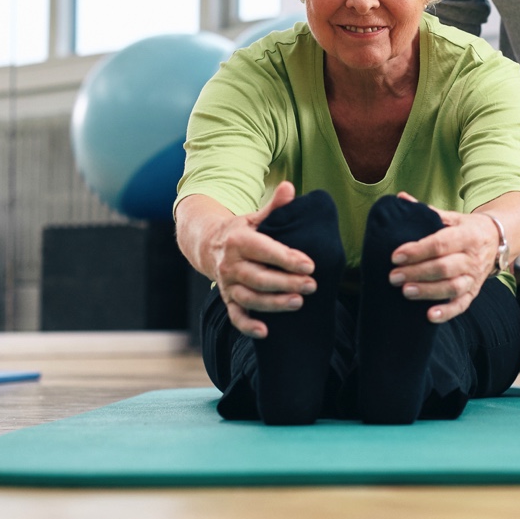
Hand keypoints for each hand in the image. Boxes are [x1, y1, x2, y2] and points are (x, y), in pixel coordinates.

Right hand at [205, 181, 318, 338]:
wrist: (208, 244)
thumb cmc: (241, 231)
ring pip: (249, 298)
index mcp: (239, 241)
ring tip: (298, 303)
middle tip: (312, 285)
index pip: (265, 250)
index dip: (286, 258)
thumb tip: (289, 186)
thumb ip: (274, 207)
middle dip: (285, 283)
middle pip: (259, 277)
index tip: (310, 264)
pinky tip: (265, 332)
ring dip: (273, 304)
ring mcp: (228, 284)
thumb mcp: (255, 217)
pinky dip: (247, 326)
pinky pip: (235, 316)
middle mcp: (231, 264)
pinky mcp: (227, 299)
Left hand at [386, 192, 499, 322]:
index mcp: (466, 235)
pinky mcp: (474, 291)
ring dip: (428, 291)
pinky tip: (429, 316)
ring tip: (405, 292)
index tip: (395, 256)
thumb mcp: (452, 216)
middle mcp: (472, 257)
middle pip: (444, 268)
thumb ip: (426, 211)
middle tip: (393, 276)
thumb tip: (400, 199)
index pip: (440, 244)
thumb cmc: (467, 228)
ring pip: (452, 287)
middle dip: (417, 272)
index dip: (417, 251)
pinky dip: (447, 312)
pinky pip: (462, 305)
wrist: (497, 240)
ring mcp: (474, 276)